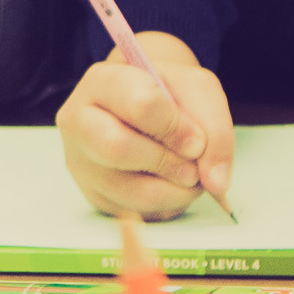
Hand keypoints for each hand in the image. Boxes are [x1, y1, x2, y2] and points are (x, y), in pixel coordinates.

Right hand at [58, 31, 236, 220]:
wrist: (146, 105)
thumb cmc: (169, 94)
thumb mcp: (198, 91)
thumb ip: (214, 128)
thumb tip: (215, 182)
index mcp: (102, 81)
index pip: (138, 104)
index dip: (176, 127)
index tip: (196, 140)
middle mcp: (78, 121)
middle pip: (117, 148)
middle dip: (168, 162)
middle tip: (193, 166)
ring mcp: (80, 161)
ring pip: (127, 190)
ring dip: (174, 191)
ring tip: (191, 178)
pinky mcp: (92, 193)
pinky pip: (133, 212)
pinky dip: (165, 205)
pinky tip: (172, 186)